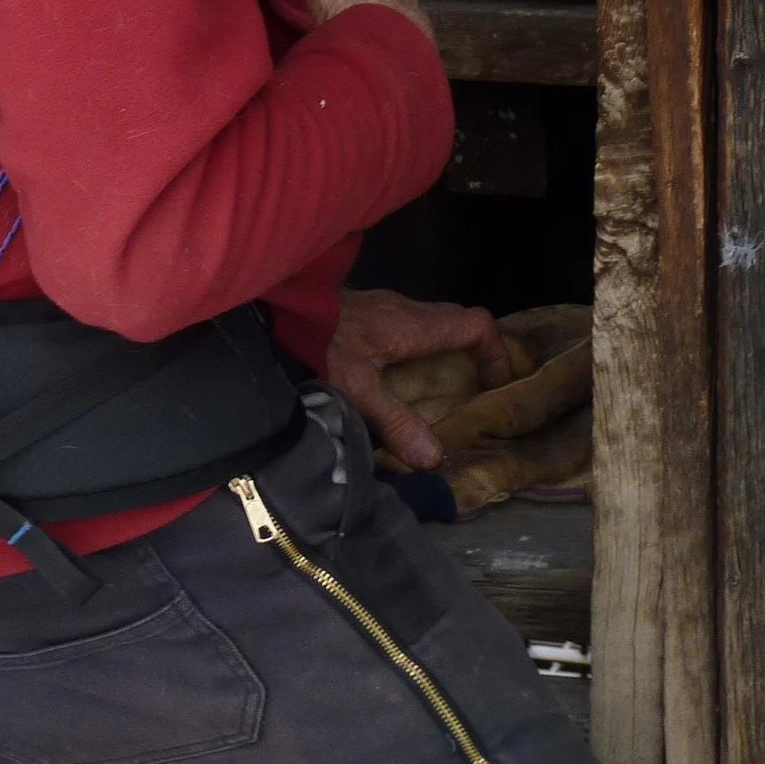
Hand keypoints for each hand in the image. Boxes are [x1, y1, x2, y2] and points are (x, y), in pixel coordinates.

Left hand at [327, 287, 512, 469]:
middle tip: (473, 390)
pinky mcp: (360, 310)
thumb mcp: (355, 387)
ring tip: (440, 389)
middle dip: (472, 352)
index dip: (495, 352)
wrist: (269, 309)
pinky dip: (415, 346)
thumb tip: (435, 458)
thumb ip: (394, 422)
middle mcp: (402, 308)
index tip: (494, 385)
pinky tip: (397, 374)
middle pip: (455, 322)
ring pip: (429, 321)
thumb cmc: (315, 342)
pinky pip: (404, 323)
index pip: (474, 325)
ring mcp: (380, 305)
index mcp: (411, 324)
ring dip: (441, 349)